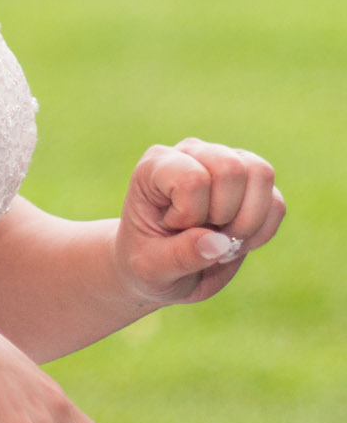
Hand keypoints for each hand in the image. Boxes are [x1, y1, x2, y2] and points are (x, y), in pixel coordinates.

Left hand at [114, 138, 284, 308]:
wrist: (162, 269)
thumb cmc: (146, 263)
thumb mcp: (151, 268)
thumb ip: (181, 255)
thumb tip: (221, 243)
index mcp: (157, 166)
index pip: (193, 179)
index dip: (191, 215)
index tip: (172, 230)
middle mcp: (191, 153)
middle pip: (231, 168)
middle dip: (226, 216)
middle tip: (205, 239)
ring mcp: (223, 162)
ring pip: (260, 173)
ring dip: (250, 220)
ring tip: (225, 240)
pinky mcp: (250, 183)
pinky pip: (276, 200)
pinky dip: (264, 231)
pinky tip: (239, 243)